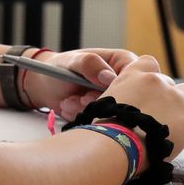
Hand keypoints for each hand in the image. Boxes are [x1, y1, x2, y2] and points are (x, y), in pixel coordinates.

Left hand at [21, 47, 136, 122]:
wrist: (44, 85)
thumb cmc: (60, 67)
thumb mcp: (72, 61)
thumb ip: (90, 64)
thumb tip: (109, 77)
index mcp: (122, 62)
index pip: (139, 76)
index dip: (124, 87)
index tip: (102, 91)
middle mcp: (123, 82)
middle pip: (128, 99)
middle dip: (101, 102)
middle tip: (81, 98)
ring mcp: (114, 100)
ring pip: (114, 113)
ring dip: (88, 110)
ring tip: (71, 100)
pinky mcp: (105, 115)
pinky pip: (101, 122)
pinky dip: (83, 116)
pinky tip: (70, 107)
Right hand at [99, 56, 183, 165]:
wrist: (116, 144)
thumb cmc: (104, 130)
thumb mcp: (103, 103)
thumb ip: (117, 99)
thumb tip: (119, 110)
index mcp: (135, 75)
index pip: (149, 63)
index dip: (151, 79)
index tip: (147, 94)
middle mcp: (158, 81)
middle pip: (170, 83)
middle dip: (167, 98)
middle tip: (158, 118)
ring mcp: (177, 98)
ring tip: (176, 127)